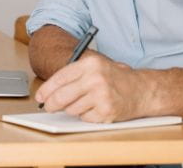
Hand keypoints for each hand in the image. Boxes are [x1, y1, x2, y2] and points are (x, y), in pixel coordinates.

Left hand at [34, 54, 152, 122]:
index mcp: (90, 64)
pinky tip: (95, 109)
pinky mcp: (107, 111)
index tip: (39, 97)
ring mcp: (102, 96)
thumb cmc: (115, 79)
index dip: (46, 89)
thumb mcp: (95, 68)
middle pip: (62, 96)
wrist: (142, 90)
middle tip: (48, 107)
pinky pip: (85, 118)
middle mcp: (96, 79)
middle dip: (52, 104)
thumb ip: (74, 76)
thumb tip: (50, 92)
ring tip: (84, 103)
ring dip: (73, 110)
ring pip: (72, 109)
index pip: (60, 78)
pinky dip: (86, 116)